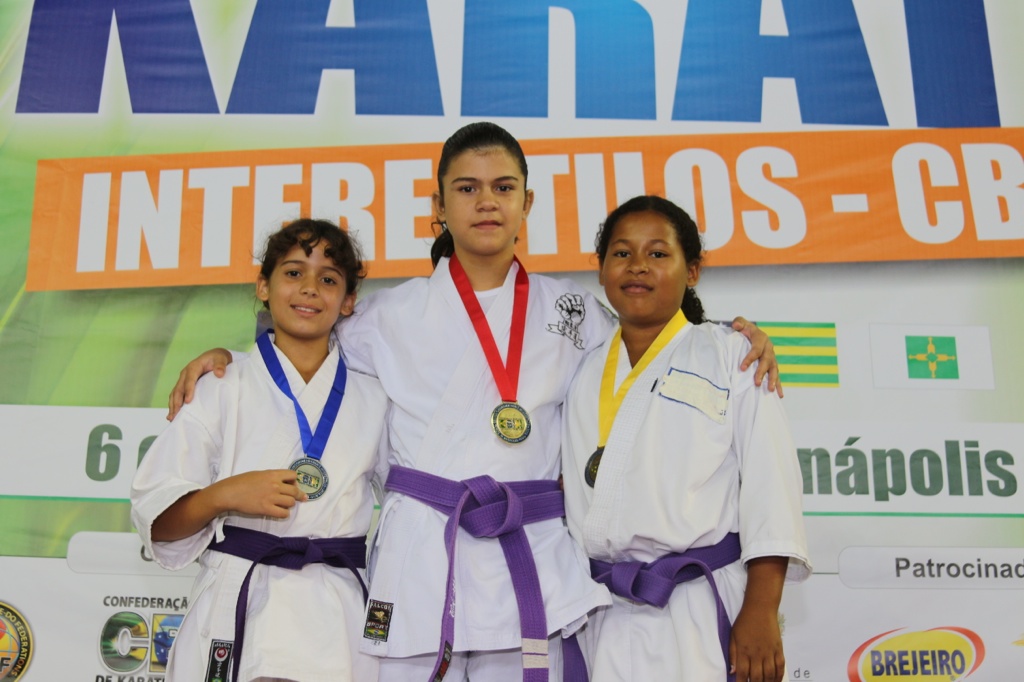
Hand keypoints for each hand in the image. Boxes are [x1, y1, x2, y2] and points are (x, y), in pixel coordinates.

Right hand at [151, 468, 306, 541]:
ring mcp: (271, 497)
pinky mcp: (266, 509)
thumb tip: (283, 482)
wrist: (229, 492)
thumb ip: (272, 477)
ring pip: (291, 503)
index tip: (292, 485)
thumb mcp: (259, 474)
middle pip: (295, 491)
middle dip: (297, 495)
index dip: (294, 481)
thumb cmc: (241, 482)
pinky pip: (283, 513)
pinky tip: (279, 512)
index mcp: (273, 474)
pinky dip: (284, 514)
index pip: (293, 476)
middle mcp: (275, 485)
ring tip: (283, 505)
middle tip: (299, 498)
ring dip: (289, 504)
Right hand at [167, 348, 232, 419]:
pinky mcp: (184, 385)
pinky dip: (174, 404)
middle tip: (176, 414)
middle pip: (178, 389)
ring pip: (175, 393)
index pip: (190, 379)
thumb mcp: (221, 359)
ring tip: (172, 418)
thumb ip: (220, 365)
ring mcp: (183, 380)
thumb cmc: (218, 358)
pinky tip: (173, 415)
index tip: (188, 401)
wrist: (214, 357)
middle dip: (176, 402)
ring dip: (173, 405)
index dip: (188, 390)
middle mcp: (185, 374)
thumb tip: (219, 374)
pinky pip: (177, 395)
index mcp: (193, 367)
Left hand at [729, 606, 784, 681]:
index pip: (743, 673)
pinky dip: (779, 676)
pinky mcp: (779, 649)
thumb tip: (733, 672)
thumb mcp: (733, 636)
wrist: (760, 609)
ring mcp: (770, 652)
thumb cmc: (744, 622)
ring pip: (769, 674)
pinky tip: (776, 681)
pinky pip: (780, 666)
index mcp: (744, 651)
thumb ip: (732, 654)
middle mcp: (757, 654)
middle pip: (757, 677)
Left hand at [731, 317, 782, 397]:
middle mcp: (769, 348)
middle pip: (767, 361)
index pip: (756, 350)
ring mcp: (772, 357)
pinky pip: (777, 376)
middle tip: (756, 382)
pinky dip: (778, 385)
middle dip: (762, 372)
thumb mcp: (741, 323)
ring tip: (769, 390)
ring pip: (774, 369)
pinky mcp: (773, 365)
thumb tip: (736, 324)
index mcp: (761, 339)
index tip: (741, 368)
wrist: (752, 333)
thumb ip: (739, 322)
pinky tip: (779, 395)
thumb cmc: (744, 330)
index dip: (749, 359)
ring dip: (772, 380)